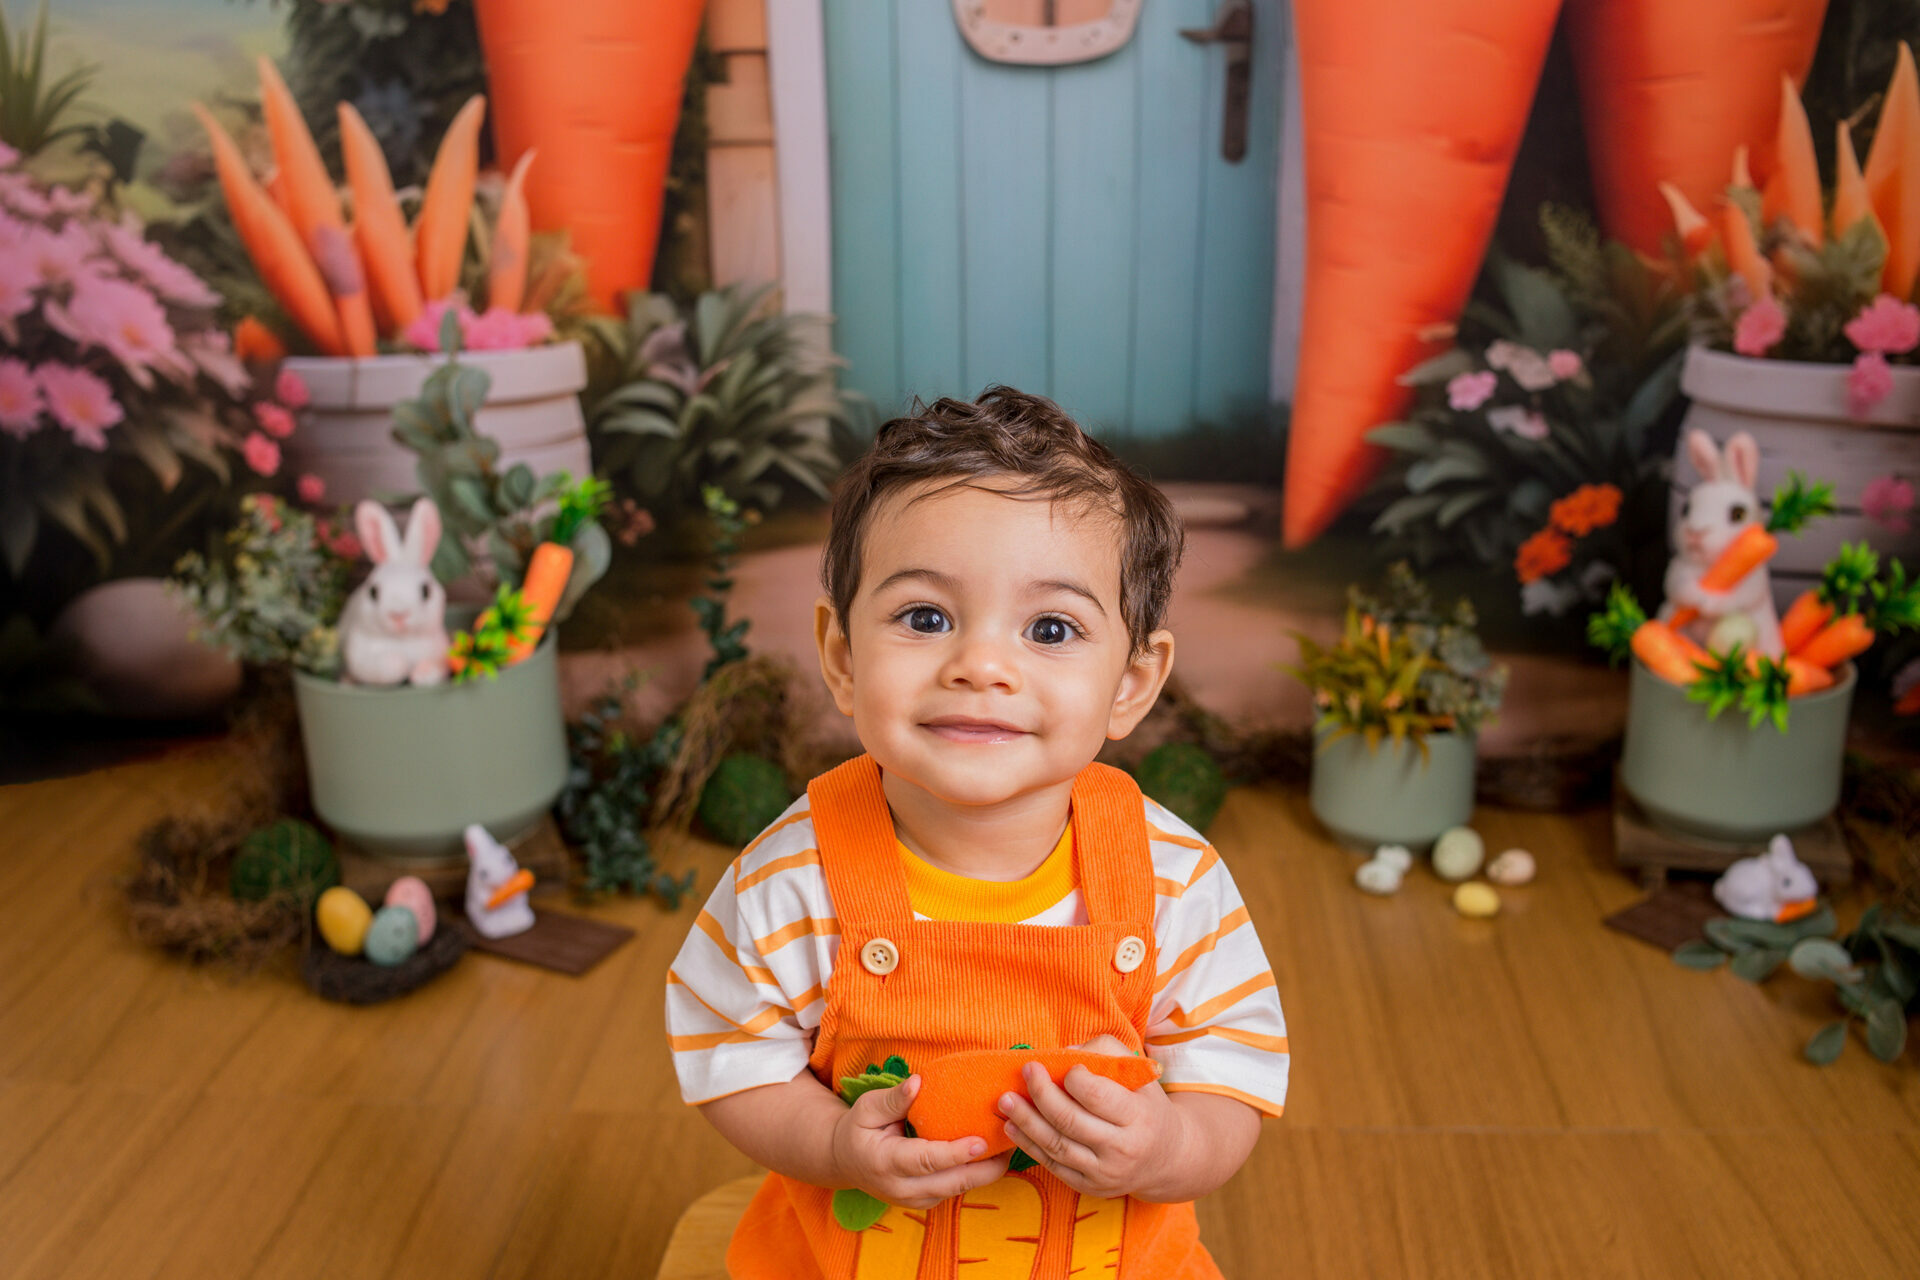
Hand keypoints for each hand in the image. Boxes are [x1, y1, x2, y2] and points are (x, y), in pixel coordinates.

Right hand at [830, 1074, 1012, 1209]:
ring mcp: (916, 1200)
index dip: (956, 1153)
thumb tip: (918, 1083)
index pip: (927, 1160)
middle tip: (1013, 1142)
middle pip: (953, 1182)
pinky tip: (994, 1155)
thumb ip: (894, 1099)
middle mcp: (903, 1188)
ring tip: (1011, 1144)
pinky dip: (977, 1174)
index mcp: (886, 1162)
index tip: (981, 1141)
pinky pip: (957, 1189)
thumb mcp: (867, 1108)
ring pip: (960, 1189)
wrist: (844, 1162)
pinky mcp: (927, 1201)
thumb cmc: (858, 1130)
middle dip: (986, 1167)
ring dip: (987, 1171)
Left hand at [997, 1038, 1183, 1198]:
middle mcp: (1122, 1149)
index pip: (1096, 1096)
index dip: (1074, 1077)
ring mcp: (1104, 1172)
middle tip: (1026, 1071)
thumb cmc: (1146, 1106)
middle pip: (1069, 1120)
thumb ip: (1105, 1052)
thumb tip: (1064, 1054)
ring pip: (1056, 1145)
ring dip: (1025, 1121)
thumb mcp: (1139, 1075)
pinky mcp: (1089, 1187)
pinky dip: (1029, 1145)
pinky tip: (1012, 1127)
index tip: (1065, 1066)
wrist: (1165, 1158)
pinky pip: (1053, 1164)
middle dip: (1041, 1094)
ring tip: (1005, 1101)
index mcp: (1138, 1116)